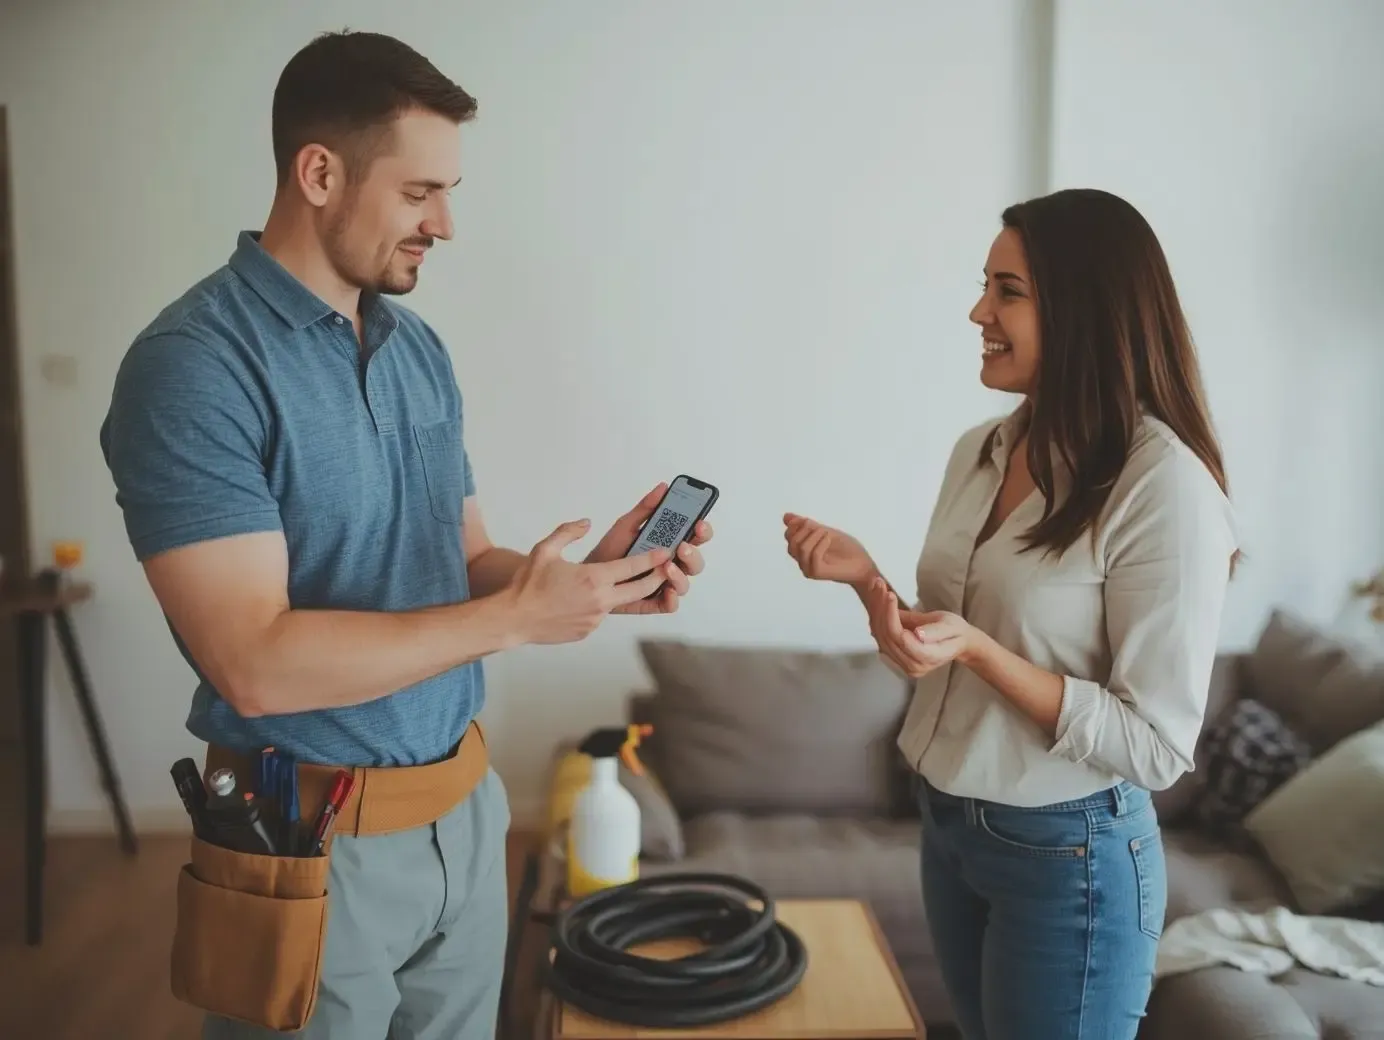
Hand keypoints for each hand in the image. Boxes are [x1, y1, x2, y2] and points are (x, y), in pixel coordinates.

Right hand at [503, 520, 671, 642]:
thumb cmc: (527, 584)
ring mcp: (595, 618)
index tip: (665, 552)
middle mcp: (600, 600)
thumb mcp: (545, 550)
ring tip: (629, 581)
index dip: (652, 559)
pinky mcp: (588, 630)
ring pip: (621, 603)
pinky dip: (602, 604)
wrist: (514, 618)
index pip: (632, 567)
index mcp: (593, 578)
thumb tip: (586, 522)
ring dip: (628, 592)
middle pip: (640, 589)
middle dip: (657, 578)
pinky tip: (589, 597)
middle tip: (666, 568)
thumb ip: (568, 532)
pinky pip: (601, 614)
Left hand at [584, 483, 713, 614]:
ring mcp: (664, 583)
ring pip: (685, 583)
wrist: (588, 576)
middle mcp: (671, 564)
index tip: (699, 522)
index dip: (702, 530)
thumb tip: (662, 488)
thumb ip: (645, 508)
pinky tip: (666, 591)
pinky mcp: (654, 601)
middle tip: (682, 546)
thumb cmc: (610, 551)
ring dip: (681, 575)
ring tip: (667, 567)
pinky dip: (671, 599)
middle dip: (693, 554)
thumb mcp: (626, 526)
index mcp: (669, 543)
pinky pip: (670, 604)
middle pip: (695, 561)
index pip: (695, 536)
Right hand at [783, 513, 875, 585]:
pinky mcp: (817, 573)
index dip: (797, 524)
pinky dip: (821, 543)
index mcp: (803, 551)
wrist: (864, 564)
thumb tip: (786, 516)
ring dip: (814, 535)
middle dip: (805, 530)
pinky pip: (813, 555)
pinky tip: (829, 539)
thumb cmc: (847, 550)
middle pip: (791, 542)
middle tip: (821, 528)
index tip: (810, 520)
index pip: (789, 535)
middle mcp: (803, 561)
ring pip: (801, 548)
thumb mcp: (825, 531)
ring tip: (827, 533)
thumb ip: (807, 526)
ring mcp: (809, 569)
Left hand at [862, 578, 978, 677]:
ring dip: (876, 609)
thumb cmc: (955, 632)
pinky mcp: (894, 656)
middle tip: (880, 584)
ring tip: (877, 586)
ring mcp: (901, 664)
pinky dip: (876, 615)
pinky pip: (880, 635)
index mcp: (928, 658)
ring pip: (879, 635)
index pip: (901, 638)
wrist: (957, 642)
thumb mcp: (951, 626)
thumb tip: (918, 634)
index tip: (890, 595)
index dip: (892, 616)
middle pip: (887, 636)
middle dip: (881, 608)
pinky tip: (878, 597)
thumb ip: (935, 632)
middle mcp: (912, 666)